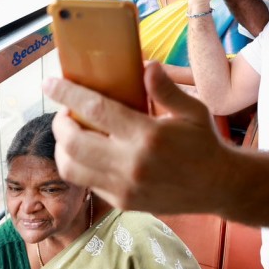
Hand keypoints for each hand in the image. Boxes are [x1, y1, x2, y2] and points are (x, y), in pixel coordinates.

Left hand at [44, 62, 231, 213]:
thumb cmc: (204, 143)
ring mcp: (124, 187)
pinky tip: (91, 153)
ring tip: (72, 134)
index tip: (50, 83)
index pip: (96, 110)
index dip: (68, 94)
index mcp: (148, 135)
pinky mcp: (123, 203)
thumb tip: (146, 65)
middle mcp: (132, 164)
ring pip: (71, 168)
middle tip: (65, 112)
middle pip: (73, 142)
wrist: (218, 187)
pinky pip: (87, 183)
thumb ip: (165, 89)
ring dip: (63, 148)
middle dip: (60, 123)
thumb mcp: (192, 110)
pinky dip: (80, 165)